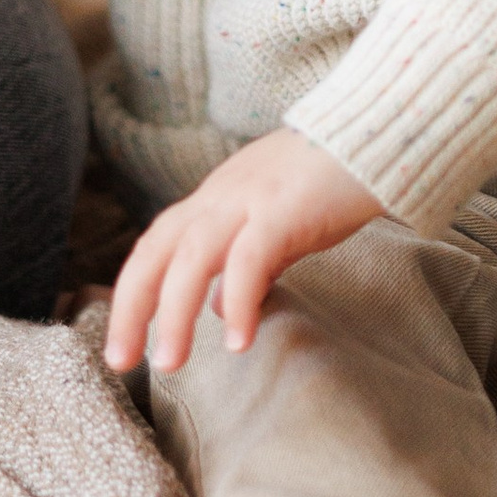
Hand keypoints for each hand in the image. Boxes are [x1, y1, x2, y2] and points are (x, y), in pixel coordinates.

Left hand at [104, 128, 383, 372]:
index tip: (124, 346)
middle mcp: (219, 198)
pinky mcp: (284, 209)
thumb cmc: (330, 180)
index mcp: (213, 200)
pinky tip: (237, 342)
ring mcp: (249, 200)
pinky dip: (237, 300)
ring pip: (191, 258)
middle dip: (131, 308)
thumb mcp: (274, 223)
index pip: (155, 249)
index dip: (133, 296)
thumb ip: (242, 262)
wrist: (375, 132)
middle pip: (156, 252)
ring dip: (175, 314)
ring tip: (169, 364)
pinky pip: (249, 258)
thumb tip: (216, 307)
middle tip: (121, 362)